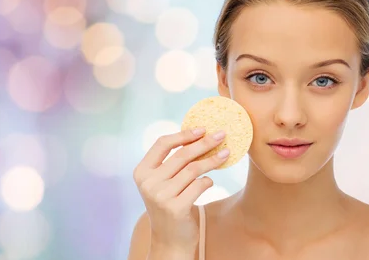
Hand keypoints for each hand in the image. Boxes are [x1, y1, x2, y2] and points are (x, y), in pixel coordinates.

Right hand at [132, 128, 229, 250]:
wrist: (170, 241)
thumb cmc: (171, 205)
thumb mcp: (164, 182)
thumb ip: (173, 163)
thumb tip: (199, 135)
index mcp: (142, 172)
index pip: (162, 144)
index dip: (183, 134)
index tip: (202, 128)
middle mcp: (149, 183)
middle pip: (182, 155)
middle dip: (205, 142)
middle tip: (222, 135)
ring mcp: (161, 196)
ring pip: (193, 169)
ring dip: (212, 160)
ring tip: (226, 154)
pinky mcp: (176, 208)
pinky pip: (199, 185)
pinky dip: (208, 181)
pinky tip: (209, 182)